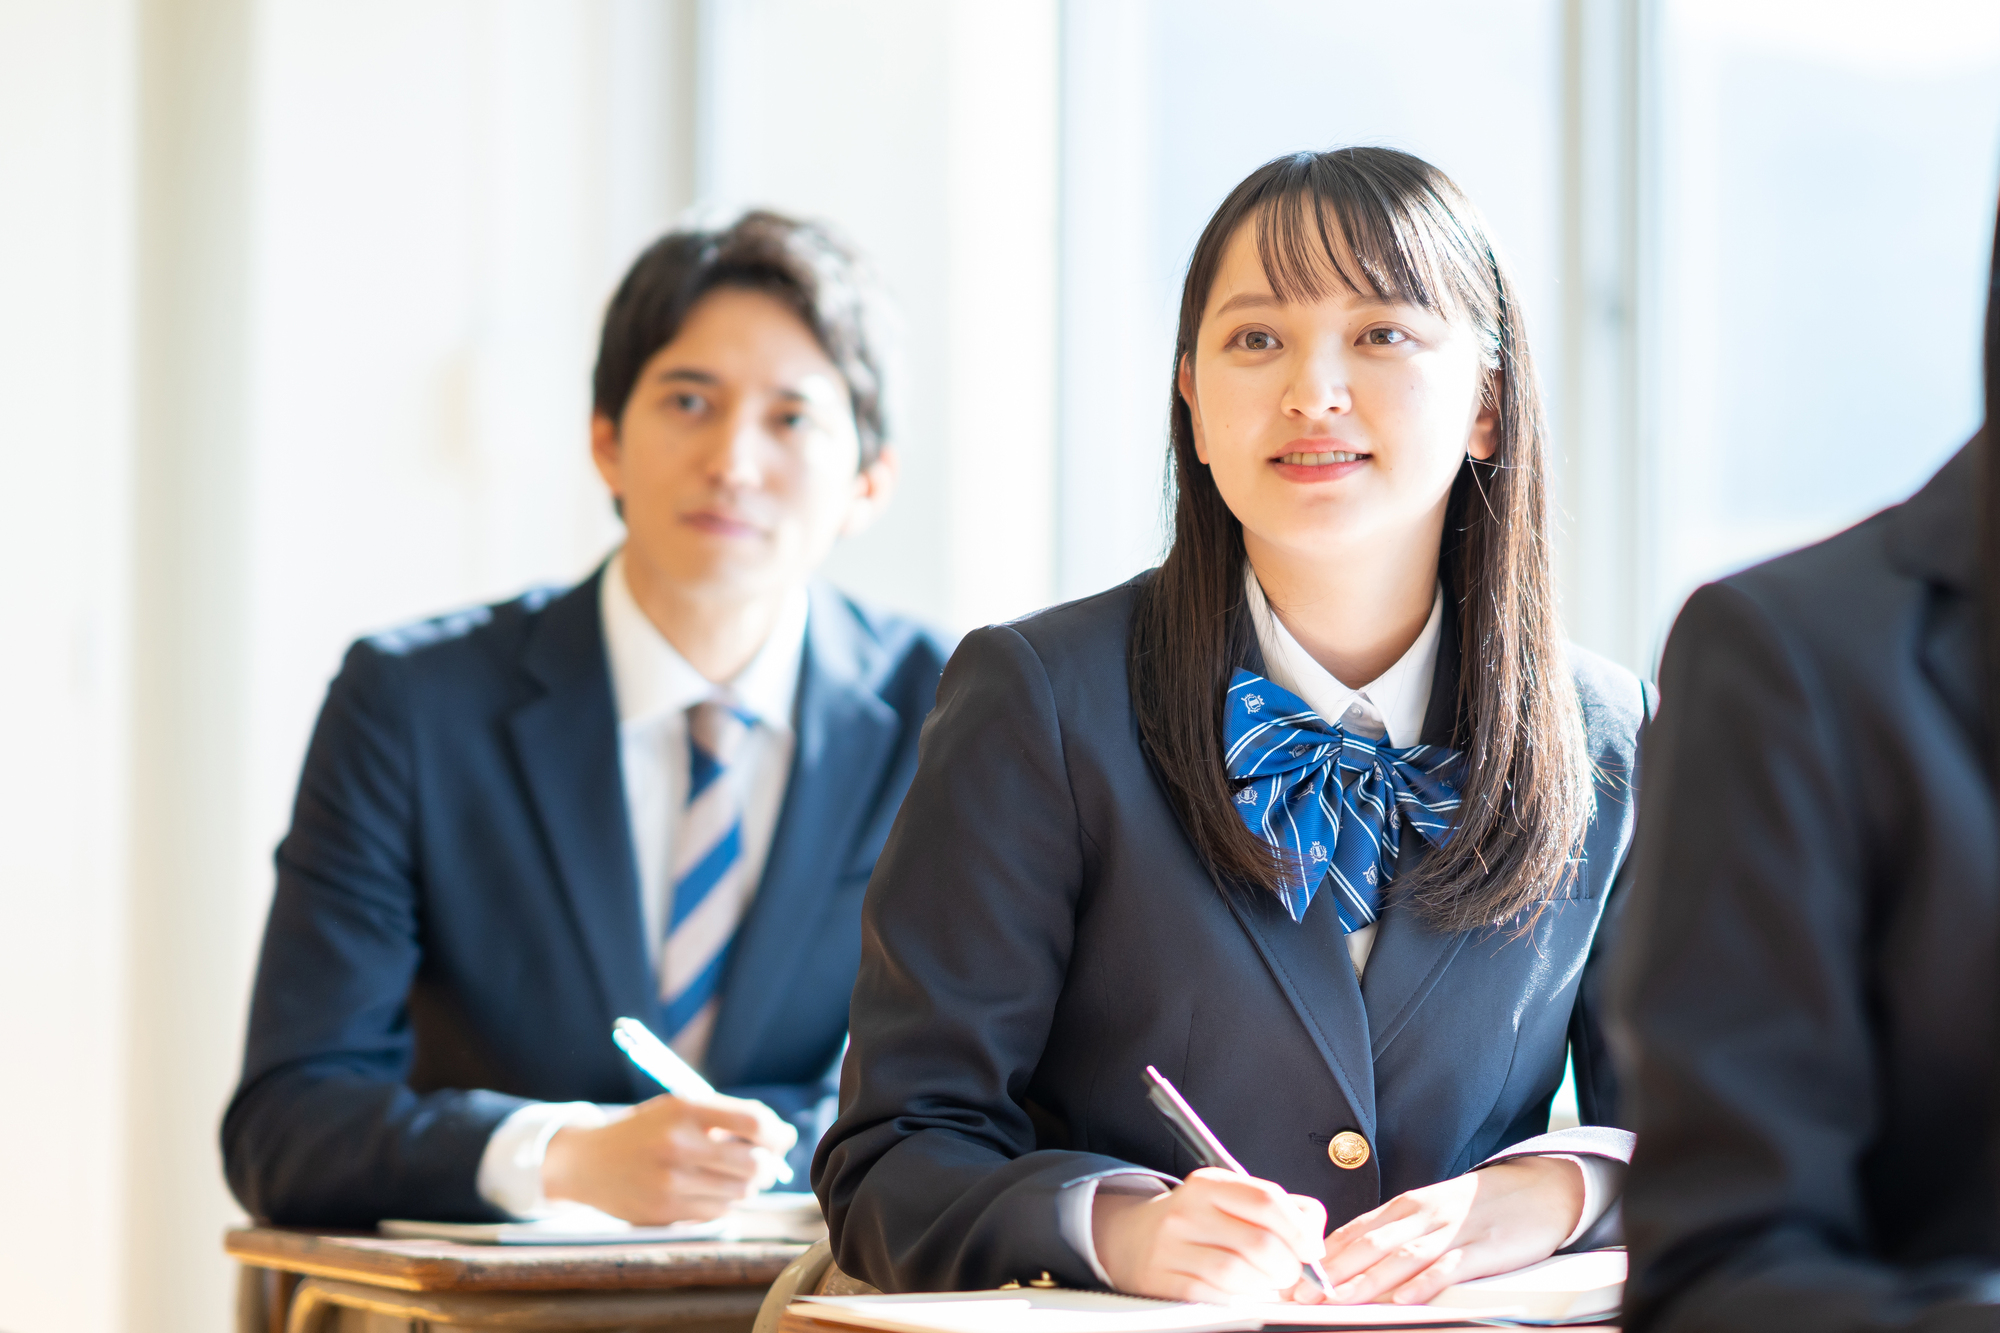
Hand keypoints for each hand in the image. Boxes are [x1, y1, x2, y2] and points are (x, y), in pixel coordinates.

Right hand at [540, 1092, 797, 1223]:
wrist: (588, 1162)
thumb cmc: (646, 1130)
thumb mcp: (679, 1108)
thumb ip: (727, 1118)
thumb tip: (782, 1138)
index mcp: (685, 1108)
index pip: (753, 1122)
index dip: (777, 1133)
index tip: (782, 1138)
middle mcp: (679, 1144)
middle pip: (754, 1164)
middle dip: (769, 1165)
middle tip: (766, 1163)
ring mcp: (671, 1182)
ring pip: (740, 1192)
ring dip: (748, 1185)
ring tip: (734, 1175)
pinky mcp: (666, 1211)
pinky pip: (718, 1212)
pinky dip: (725, 1202)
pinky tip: (709, 1189)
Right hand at [1092, 1168, 1329, 1303]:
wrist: (1133, 1239)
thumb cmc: (1200, 1222)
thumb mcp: (1233, 1199)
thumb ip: (1282, 1210)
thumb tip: (1314, 1243)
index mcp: (1209, 1183)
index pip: (1267, 1200)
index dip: (1300, 1230)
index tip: (1312, 1250)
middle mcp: (1187, 1210)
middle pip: (1259, 1243)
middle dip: (1287, 1267)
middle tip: (1291, 1274)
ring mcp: (1170, 1246)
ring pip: (1237, 1274)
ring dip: (1263, 1286)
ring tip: (1265, 1284)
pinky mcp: (1162, 1280)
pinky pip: (1214, 1297)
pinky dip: (1238, 1300)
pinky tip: (1241, 1294)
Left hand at [1318, 1156, 1583, 1304]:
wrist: (1537, 1190)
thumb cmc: (1475, 1208)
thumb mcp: (1427, 1213)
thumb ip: (1390, 1234)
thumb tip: (1344, 1258)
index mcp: (1403, 1207)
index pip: (1353, 1231)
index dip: (1320, 1256)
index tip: (1289, 1275)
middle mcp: (1421, 1215)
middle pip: (1369, 1244)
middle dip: (1331, 1271)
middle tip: (1301, 1293)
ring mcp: (1452, 1230)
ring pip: (1402, 1256)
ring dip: (1367, 1279)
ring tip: (1338, 1299)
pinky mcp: (1483, 1248)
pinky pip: (1449, 1267)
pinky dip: (1424, 1283)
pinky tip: (1403, 1298)